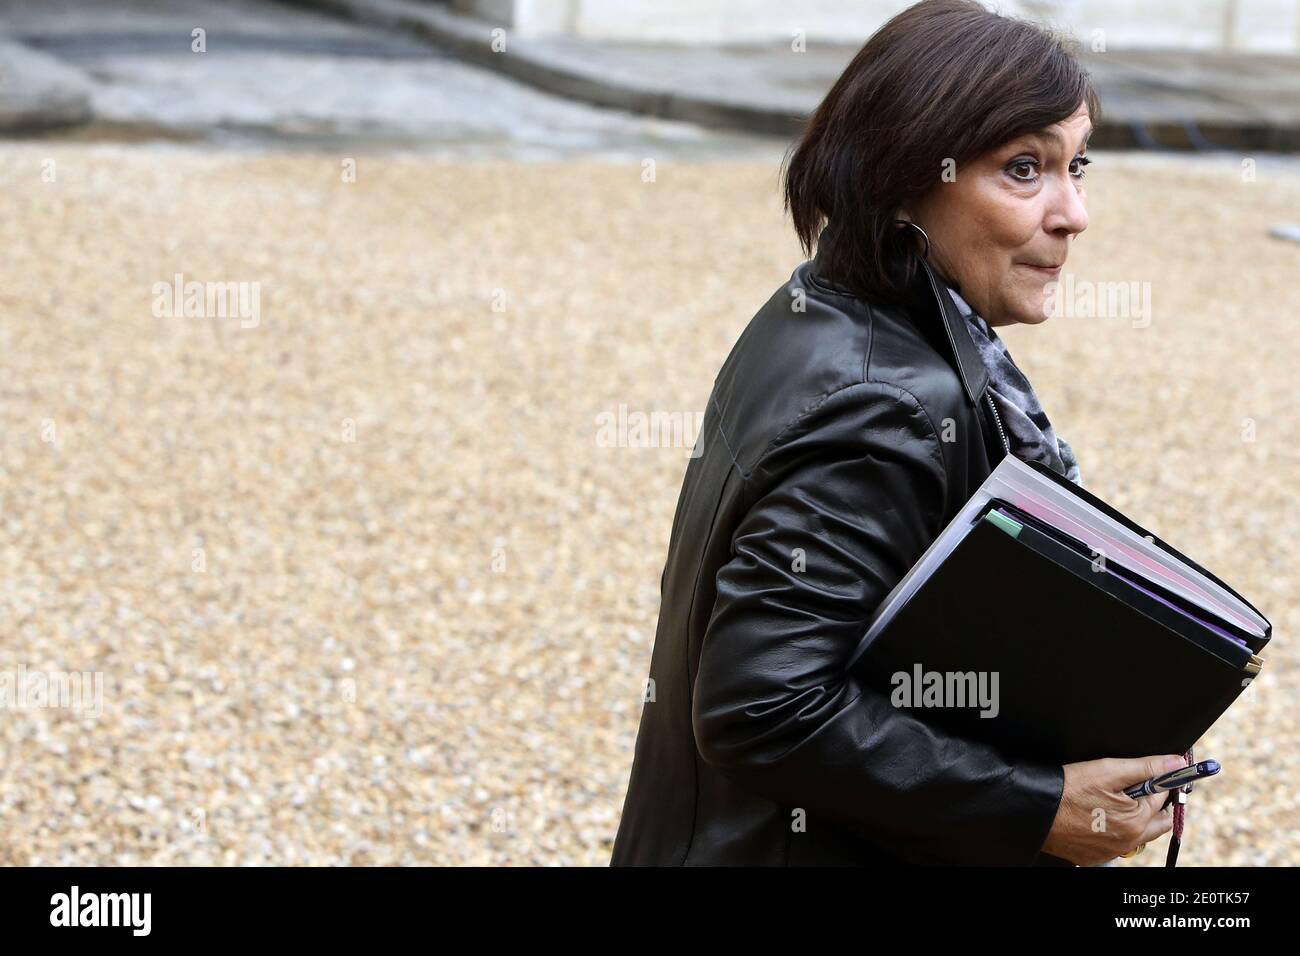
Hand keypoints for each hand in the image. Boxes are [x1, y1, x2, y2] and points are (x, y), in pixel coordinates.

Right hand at [1040, 754, 1183, 866]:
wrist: (1036, 809)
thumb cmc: (1069, 788)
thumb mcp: (1108, 770)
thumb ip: (1146, 766)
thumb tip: (1176, 763)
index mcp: (1136, 821)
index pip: (1162, 797)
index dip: (1158, 782)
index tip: (1153, 774)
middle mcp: (1128, 841)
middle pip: (1159, 823)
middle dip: (1154, 805)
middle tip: (1137, 789)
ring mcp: (1112, 852)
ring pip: (1138, 835)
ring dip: (1135, 819)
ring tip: (1113, 801)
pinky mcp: (1095, 856)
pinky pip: (1116, 845)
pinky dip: (1115, 831)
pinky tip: (1098, 816)